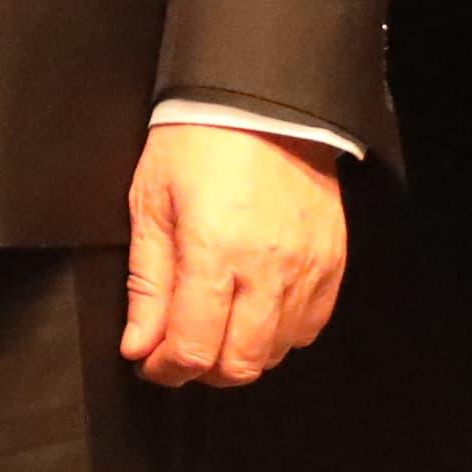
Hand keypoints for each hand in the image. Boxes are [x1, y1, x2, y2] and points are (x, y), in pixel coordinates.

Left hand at [118, 123, 347, 388]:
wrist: (262, 101)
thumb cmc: (197, 142)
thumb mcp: (151, 203)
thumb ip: (147, 283)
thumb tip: (138, 345)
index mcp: (214, 251)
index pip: (192, 347)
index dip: (165, 368)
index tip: (149, 362)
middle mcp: (267, 269)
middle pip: (238, 364)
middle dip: (200, 369)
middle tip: (178, 348)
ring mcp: (307, 269)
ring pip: (274, 353)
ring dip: (238, 353)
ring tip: (213, 326)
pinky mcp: (332, 263)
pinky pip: (308, 328)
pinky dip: (278, 334)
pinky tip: (253, 311)